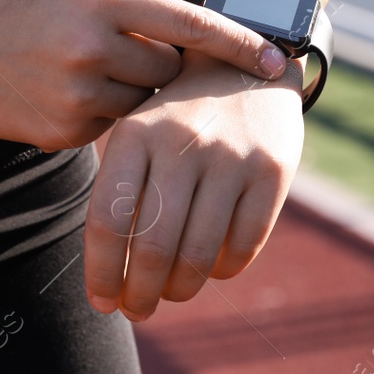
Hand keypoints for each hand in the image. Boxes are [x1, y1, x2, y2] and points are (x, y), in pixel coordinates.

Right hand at [0, 0, 288, 150]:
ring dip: (129, 94)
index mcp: (102, 0)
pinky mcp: (62, 131)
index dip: (238, 43)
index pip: (190, 24)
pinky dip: (100, 116)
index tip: (276, 61)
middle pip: (168, 71)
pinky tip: (62, 94)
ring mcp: (77, 92)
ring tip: (82, 72)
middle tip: (122, 55)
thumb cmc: (19, 7)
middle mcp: (93, 45)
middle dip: (159, 68)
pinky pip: (110, 130)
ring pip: (142, 105)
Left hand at [82, 49, 304, 320]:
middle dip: (140, 294)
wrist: (241, 64)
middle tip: (137, 310)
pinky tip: (211, 269)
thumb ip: (120, 192)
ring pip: (199, 254)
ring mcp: (229, 157)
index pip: (107, 219)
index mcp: (135, 133)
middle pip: (152, 245)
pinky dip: (223, 269)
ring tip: (170, 293)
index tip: (102, 302)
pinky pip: (244, 244)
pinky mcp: (272, 170)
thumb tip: (107, 275)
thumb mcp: (136, 132)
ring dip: (180, 288)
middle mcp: (181, 143)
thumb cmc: (174, 115)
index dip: (101, 271)